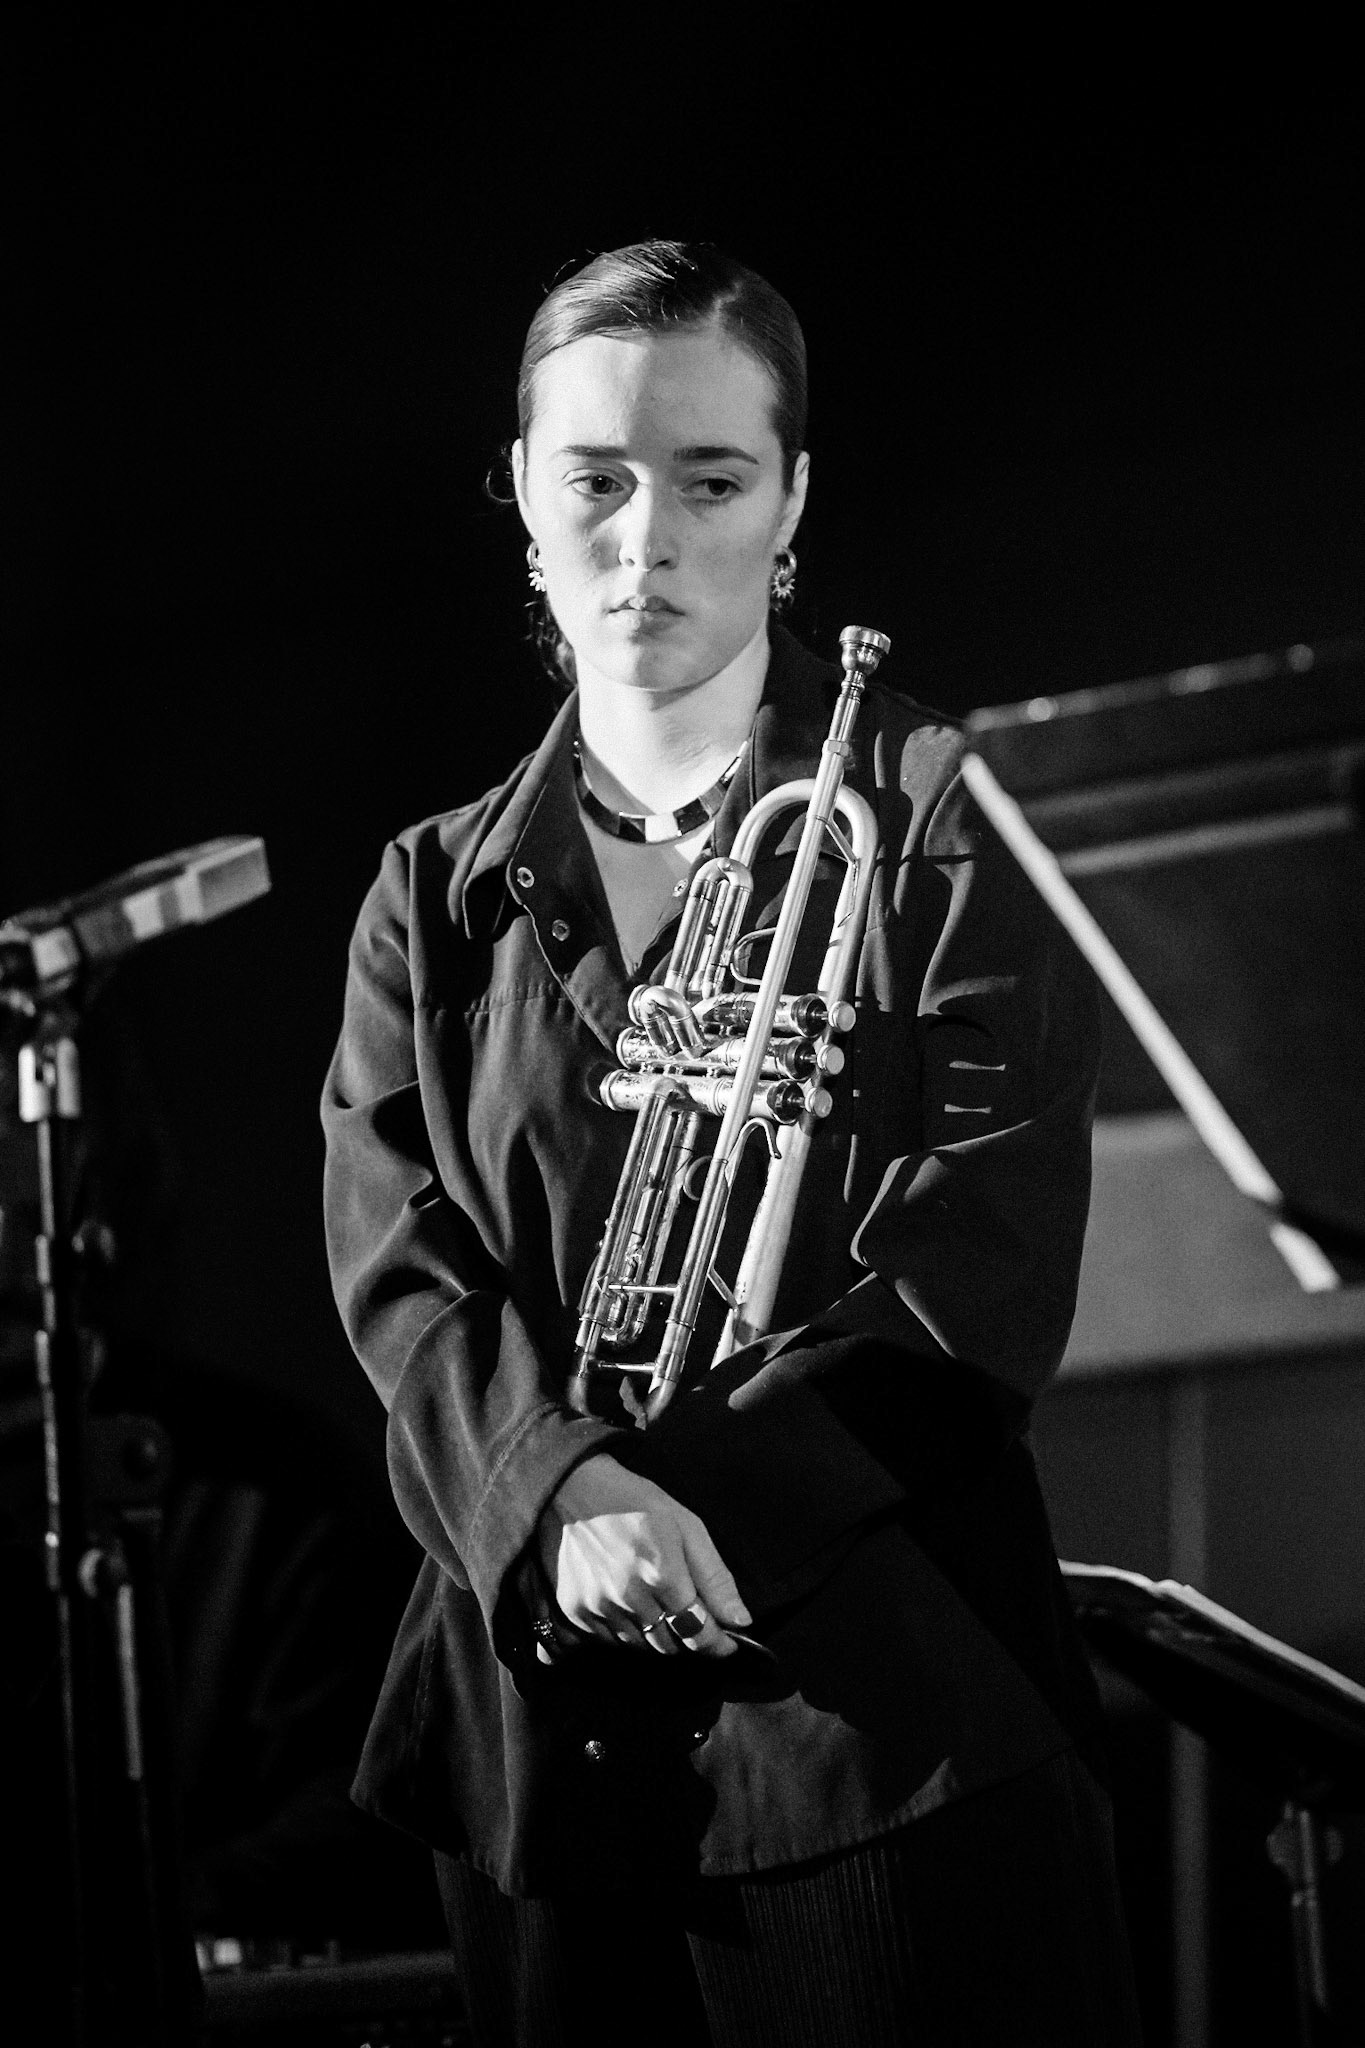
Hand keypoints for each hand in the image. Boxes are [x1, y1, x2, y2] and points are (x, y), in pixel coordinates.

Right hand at [535, 1453, 750, 1659]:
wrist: (570, 1487)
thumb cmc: (634, 1500)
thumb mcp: (686, 1525)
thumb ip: (715, 1577)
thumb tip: (740, 1621)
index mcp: (662, 1575)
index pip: (698, 1634)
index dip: (717, 1644)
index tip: (728, 1643)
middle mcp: (629, 1598)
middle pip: (670, 1646)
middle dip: (687, 1636)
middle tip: (690, 1614)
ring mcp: (598, 1607)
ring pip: (640, 1646)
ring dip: (655, 1634)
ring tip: (655, 1601)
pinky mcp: (574, 1611)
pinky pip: (609, 1640)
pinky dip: (625, 1629)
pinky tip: (626, 1602)